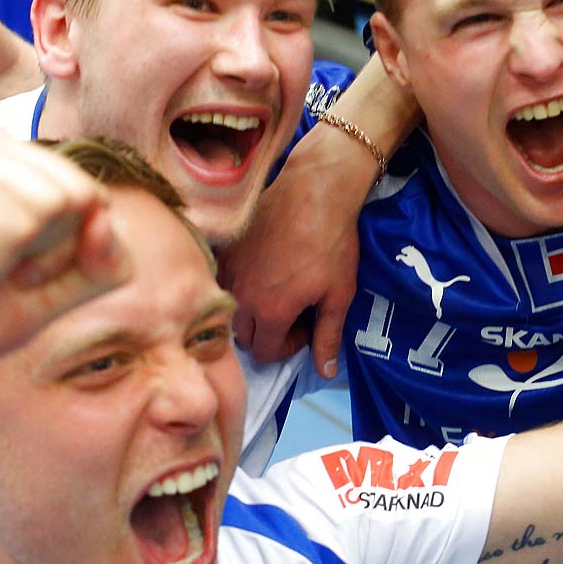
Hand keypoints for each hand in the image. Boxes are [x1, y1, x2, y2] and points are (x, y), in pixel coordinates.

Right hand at [0, 123, 129, 385]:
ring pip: (59, 205)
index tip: (12, 271)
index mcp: (14, 156)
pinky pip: (20, 225)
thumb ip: (100, 261)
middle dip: (50, 254)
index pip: (98, 199)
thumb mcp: (54, 291)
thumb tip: (108, 220)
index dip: (70, 254)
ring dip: (18, 259)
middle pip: (86, 196)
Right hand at [219, 122, 367, 375]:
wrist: (315, 189)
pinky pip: (223, 281)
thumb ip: (329, 337)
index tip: (305, 326)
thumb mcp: (339, 294)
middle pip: (244, 337)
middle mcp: (240, 296)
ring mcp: (227, 270)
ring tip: (275, 290)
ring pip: (230, 310)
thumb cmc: (333, 243)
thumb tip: (324, 373)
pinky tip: (262, 269)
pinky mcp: (224, 249)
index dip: (288, 346)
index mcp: (269, 311)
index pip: (265, 353)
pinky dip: (239, 285)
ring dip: (251, 311)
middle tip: (292, 310)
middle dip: (268, 333)